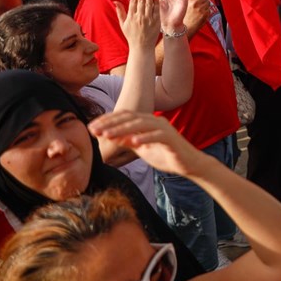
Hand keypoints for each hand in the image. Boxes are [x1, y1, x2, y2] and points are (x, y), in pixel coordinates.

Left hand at [89, 113, 203, 176]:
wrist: (188, 164)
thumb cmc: (165, 155)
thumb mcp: (141, 148)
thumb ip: (128, 140)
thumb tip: (109, 136)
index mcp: (147, 121)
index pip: (124, 116)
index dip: (107, 120)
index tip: (91, 127)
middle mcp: (155, 121)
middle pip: (130, 118)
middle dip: (110, 123)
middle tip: (93, 130)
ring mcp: (164, 128)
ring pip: (141, 124)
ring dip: (123, 129)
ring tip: (108, 135)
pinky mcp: (171, 138)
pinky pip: (157, 136)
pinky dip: (145, 138)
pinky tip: (133, 142)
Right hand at [116, 0, 159, 50]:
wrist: (141, 47)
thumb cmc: (131, 35)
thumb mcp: (123, 24)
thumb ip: (120, 12)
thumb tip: (115, 1)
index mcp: (131, 17)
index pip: (133, 1)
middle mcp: (139, 17)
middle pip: (141, 0)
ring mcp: (148, 20)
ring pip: (149, 4)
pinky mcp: (156, 22)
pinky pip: (156, 11)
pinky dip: (156, 3)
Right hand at [183, 0, 211, 36]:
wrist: (183, 28)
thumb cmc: (182, 15)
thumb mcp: (182, 3)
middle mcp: (195, 2)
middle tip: (198, 2)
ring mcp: (201, 8)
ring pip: (207, 2)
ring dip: (204, 4)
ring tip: (197, 10)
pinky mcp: (205, 14)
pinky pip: (209, 9)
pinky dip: (205, 11)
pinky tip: (199, 14)